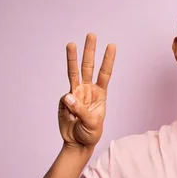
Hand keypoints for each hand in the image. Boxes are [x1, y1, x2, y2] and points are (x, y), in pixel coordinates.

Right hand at [58, 33, 115, 148]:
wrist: (77, 143)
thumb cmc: (90, 133)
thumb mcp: (91, 124)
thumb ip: (80, 110)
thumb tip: (68, 96)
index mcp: (100, 94)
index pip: (105, 73)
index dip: (108, 60)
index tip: (111, 45)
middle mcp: (88, 90)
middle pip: (89, 67)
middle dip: (90, 51)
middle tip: (91, 35)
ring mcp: (75, 93)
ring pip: (74, 72)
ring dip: (72, 58)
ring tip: (71, 44)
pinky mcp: (65, 100)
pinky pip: (65, 98)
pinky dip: (67, 105)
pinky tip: (70, 117)